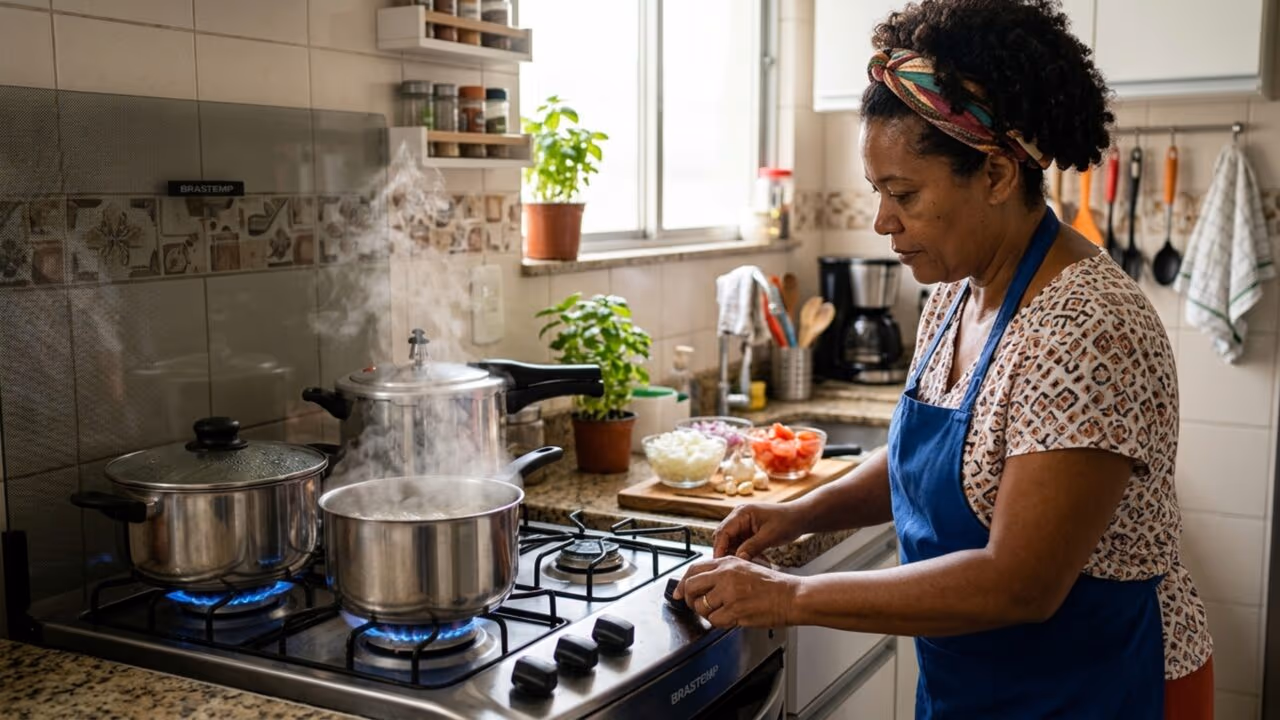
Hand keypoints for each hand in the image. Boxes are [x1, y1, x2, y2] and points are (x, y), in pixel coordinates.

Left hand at [673, 556, 799, 627]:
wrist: (791, 596)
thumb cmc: (772, 585)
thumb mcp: (745, 568)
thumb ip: (723, 573)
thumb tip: (702, 583)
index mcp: (727, 562)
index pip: (693, 569)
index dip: (682, 582)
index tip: (678, 592)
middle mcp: (725, 575)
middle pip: (690, 587)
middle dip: (688, 599)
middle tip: (694, 605)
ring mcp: (729, 593)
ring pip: (701, 606)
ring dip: (706, 613)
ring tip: (720, 612)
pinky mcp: (735, 610)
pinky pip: (714, 620)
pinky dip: (719, 622)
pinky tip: (730, 618)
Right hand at [713, 502, 803, 559]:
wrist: (799, 518)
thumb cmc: (787, 521)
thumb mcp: (770, 536)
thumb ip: (752, 547)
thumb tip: (738, 560)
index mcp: (741, 513)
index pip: (722, 532)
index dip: (719, 548)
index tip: (721, 564)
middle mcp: (738, 518)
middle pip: (723, 538)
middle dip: (726, 553)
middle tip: (732, 568)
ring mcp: (742, 525)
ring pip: (731, 543)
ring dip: (738, 555)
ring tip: (751, 565)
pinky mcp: (748, 532)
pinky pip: (740, 545)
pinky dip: (745, 554)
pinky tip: (758, 561)